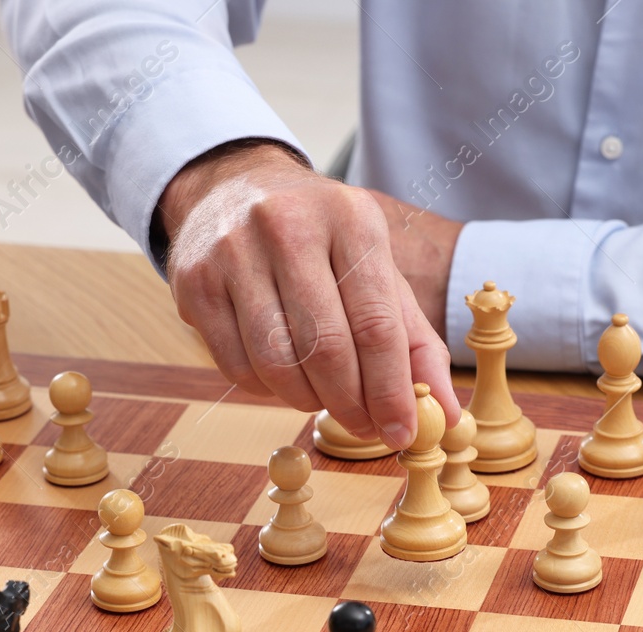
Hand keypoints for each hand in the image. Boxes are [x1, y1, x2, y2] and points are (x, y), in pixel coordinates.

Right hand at [158, 142, 458, 448]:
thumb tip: (448, 416)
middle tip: (366, 429)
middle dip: (352, 406)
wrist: (235, 188)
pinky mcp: (193, 283)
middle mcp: (287, 226)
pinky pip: (237, 367)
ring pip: (277, 365)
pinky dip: (268, 390)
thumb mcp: (378, 272)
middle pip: (326, 349)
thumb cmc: (323, 241)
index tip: (402, 432)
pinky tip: (285, 377)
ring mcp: (232, 252)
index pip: (377, 324)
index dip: (392, 392)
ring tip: (325, 399)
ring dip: (308, 401)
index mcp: (350, 218)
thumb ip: (416, 344)